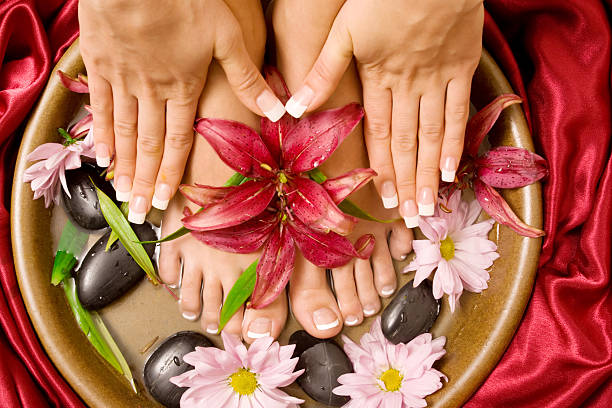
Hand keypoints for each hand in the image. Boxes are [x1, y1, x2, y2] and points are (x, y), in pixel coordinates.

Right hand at [79, 0, 283, 222]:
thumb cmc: (183, 0)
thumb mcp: (226, 36)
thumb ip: (248, 78)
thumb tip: (278, 110)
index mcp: (183, 87)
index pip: (177, 142)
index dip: (171, 174)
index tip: (165, 201)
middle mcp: (151, 91)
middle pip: (148, 145)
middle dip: (144, 182)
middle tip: (138, 212)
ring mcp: (123, 79)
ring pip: (124, 133)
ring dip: (124, 167)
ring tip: (121, 194)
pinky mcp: (100, 64)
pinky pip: (102, 108)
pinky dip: (102, 134)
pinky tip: (100, 155)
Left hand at [285, 0, 483, 226]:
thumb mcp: (344, 31)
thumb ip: (322, 73)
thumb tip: (295, 109)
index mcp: (379, 79)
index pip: (380, 135)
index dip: (382, 170)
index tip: (383, 201)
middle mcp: (410, 86)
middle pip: (408, 143)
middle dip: (408, 183)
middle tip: (409, 218)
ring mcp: (439, 79)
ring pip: (433, 135)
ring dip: (429, 173)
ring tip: (428, 206)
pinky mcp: (462, 68)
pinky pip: (460, 111)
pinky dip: (457, 142)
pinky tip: (453, 170)